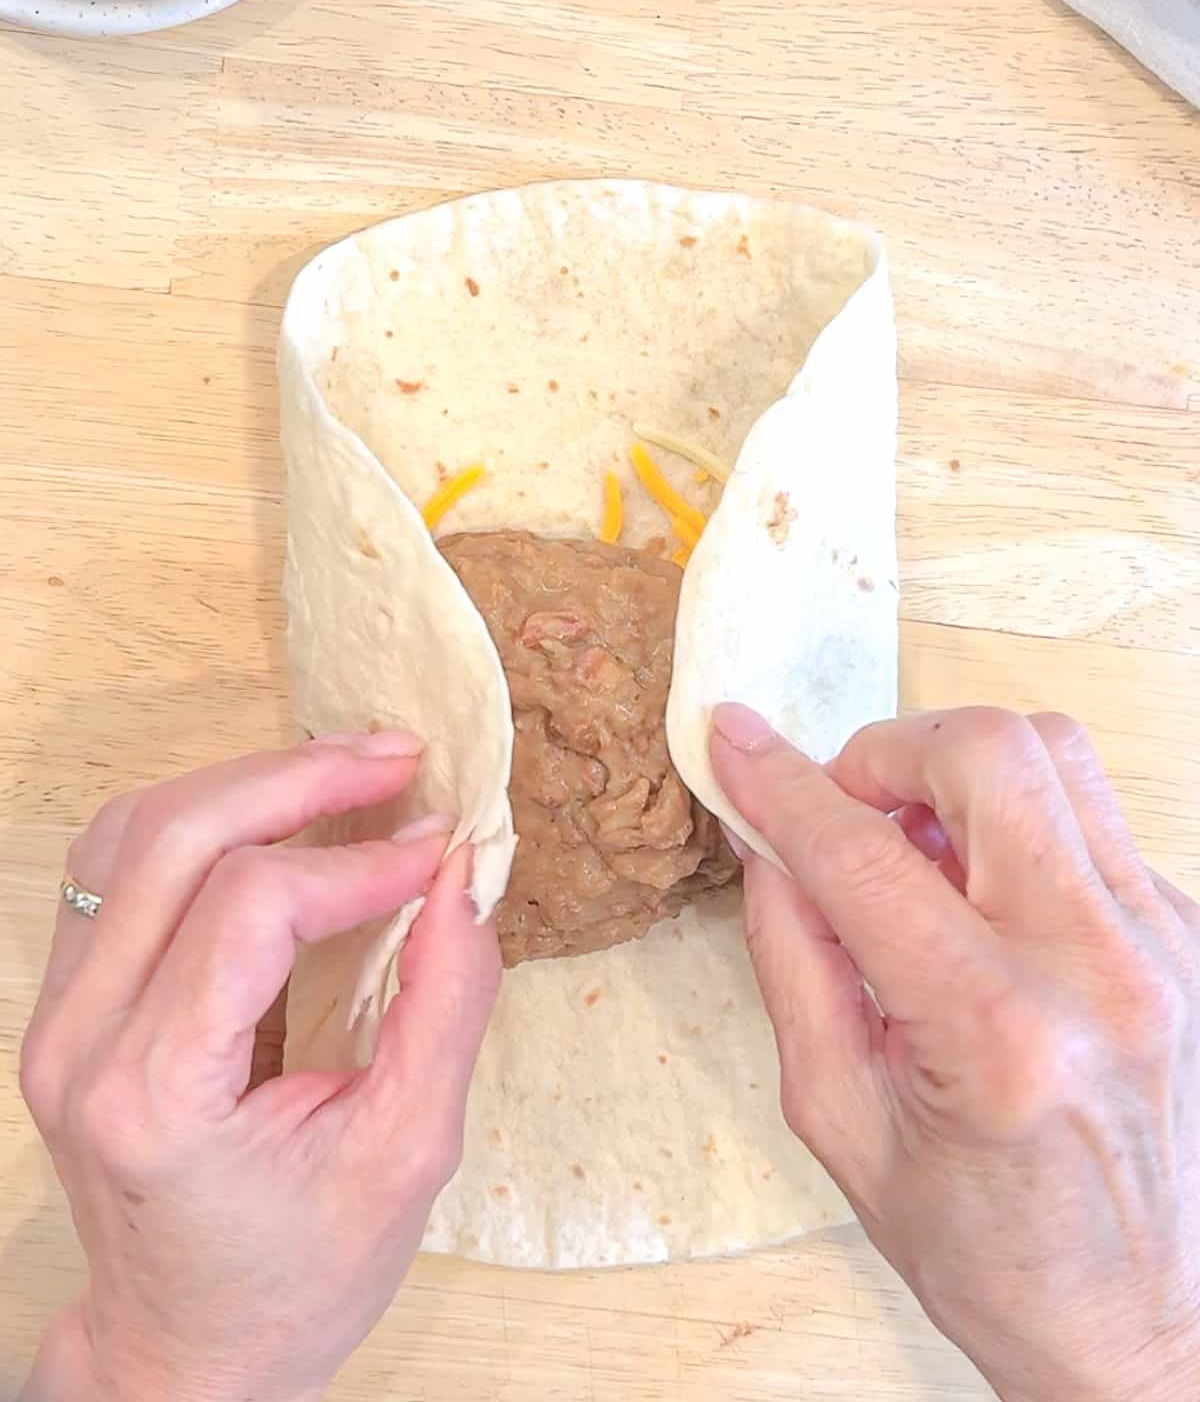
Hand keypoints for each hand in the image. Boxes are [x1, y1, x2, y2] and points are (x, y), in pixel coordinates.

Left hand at [19, 730, 499, 1401]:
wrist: (188, 1353)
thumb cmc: (296, 1280)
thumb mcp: (406, 1157)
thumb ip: (445, 1008)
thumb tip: (463, 878)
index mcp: (157, 1094)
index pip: (250, 904)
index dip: (359, 860)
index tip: (439, 854)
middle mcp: (82, 1044)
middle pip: (174, 838)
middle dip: (299, 778)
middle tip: (399, 758)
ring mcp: (58, 1020)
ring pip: (133, 833)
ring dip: (246, 784)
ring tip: (346, 771)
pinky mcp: (68, 1005)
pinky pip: (119, 867)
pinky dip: (203, 820)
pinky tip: (275, 815)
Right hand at [712, 704, 1199, 1401]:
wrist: (1138, 1325)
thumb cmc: (988, 1250)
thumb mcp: (841, 1116)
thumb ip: (793, 958)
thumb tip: (765, 841)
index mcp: (996, 1032)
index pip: (862, 856)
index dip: (781, 784)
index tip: (734, 742)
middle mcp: (1099, 968)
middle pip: (989, 754)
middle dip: (887, 753)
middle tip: (846, 806)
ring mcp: (1164, 946)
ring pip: (1056, 757)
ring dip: (959, 774)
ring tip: (916, 847)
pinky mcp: (1189, 936)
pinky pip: (1089, 823)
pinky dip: (1016, 831)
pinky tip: (983, 905)